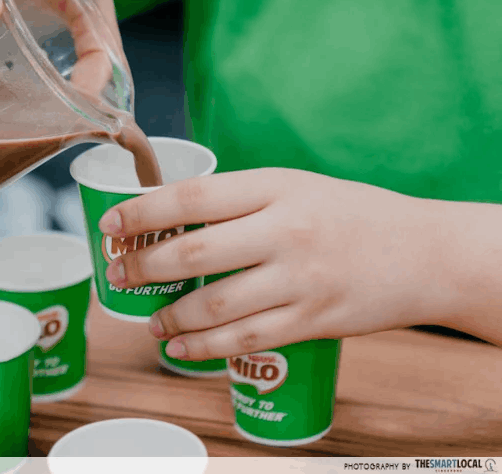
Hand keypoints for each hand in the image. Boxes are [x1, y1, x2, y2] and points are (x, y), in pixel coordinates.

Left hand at [98, 168, 458, 358]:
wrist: (423, 252)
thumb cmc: (347, 213)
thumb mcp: (293, 186)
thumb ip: (238, 201)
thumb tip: (166, 217)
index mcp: (275, 187)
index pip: (193, 197)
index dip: (142, 212)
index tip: (110, 225)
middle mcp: (285, 231)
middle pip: (195, 253)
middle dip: (144, 266)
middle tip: (118, 273)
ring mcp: (300, 279)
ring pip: (215, 304)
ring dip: (169, 314)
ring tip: (147, 319)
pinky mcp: (312, 321)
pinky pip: (245, 339)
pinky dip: (203, 347)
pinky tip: (179, 346)